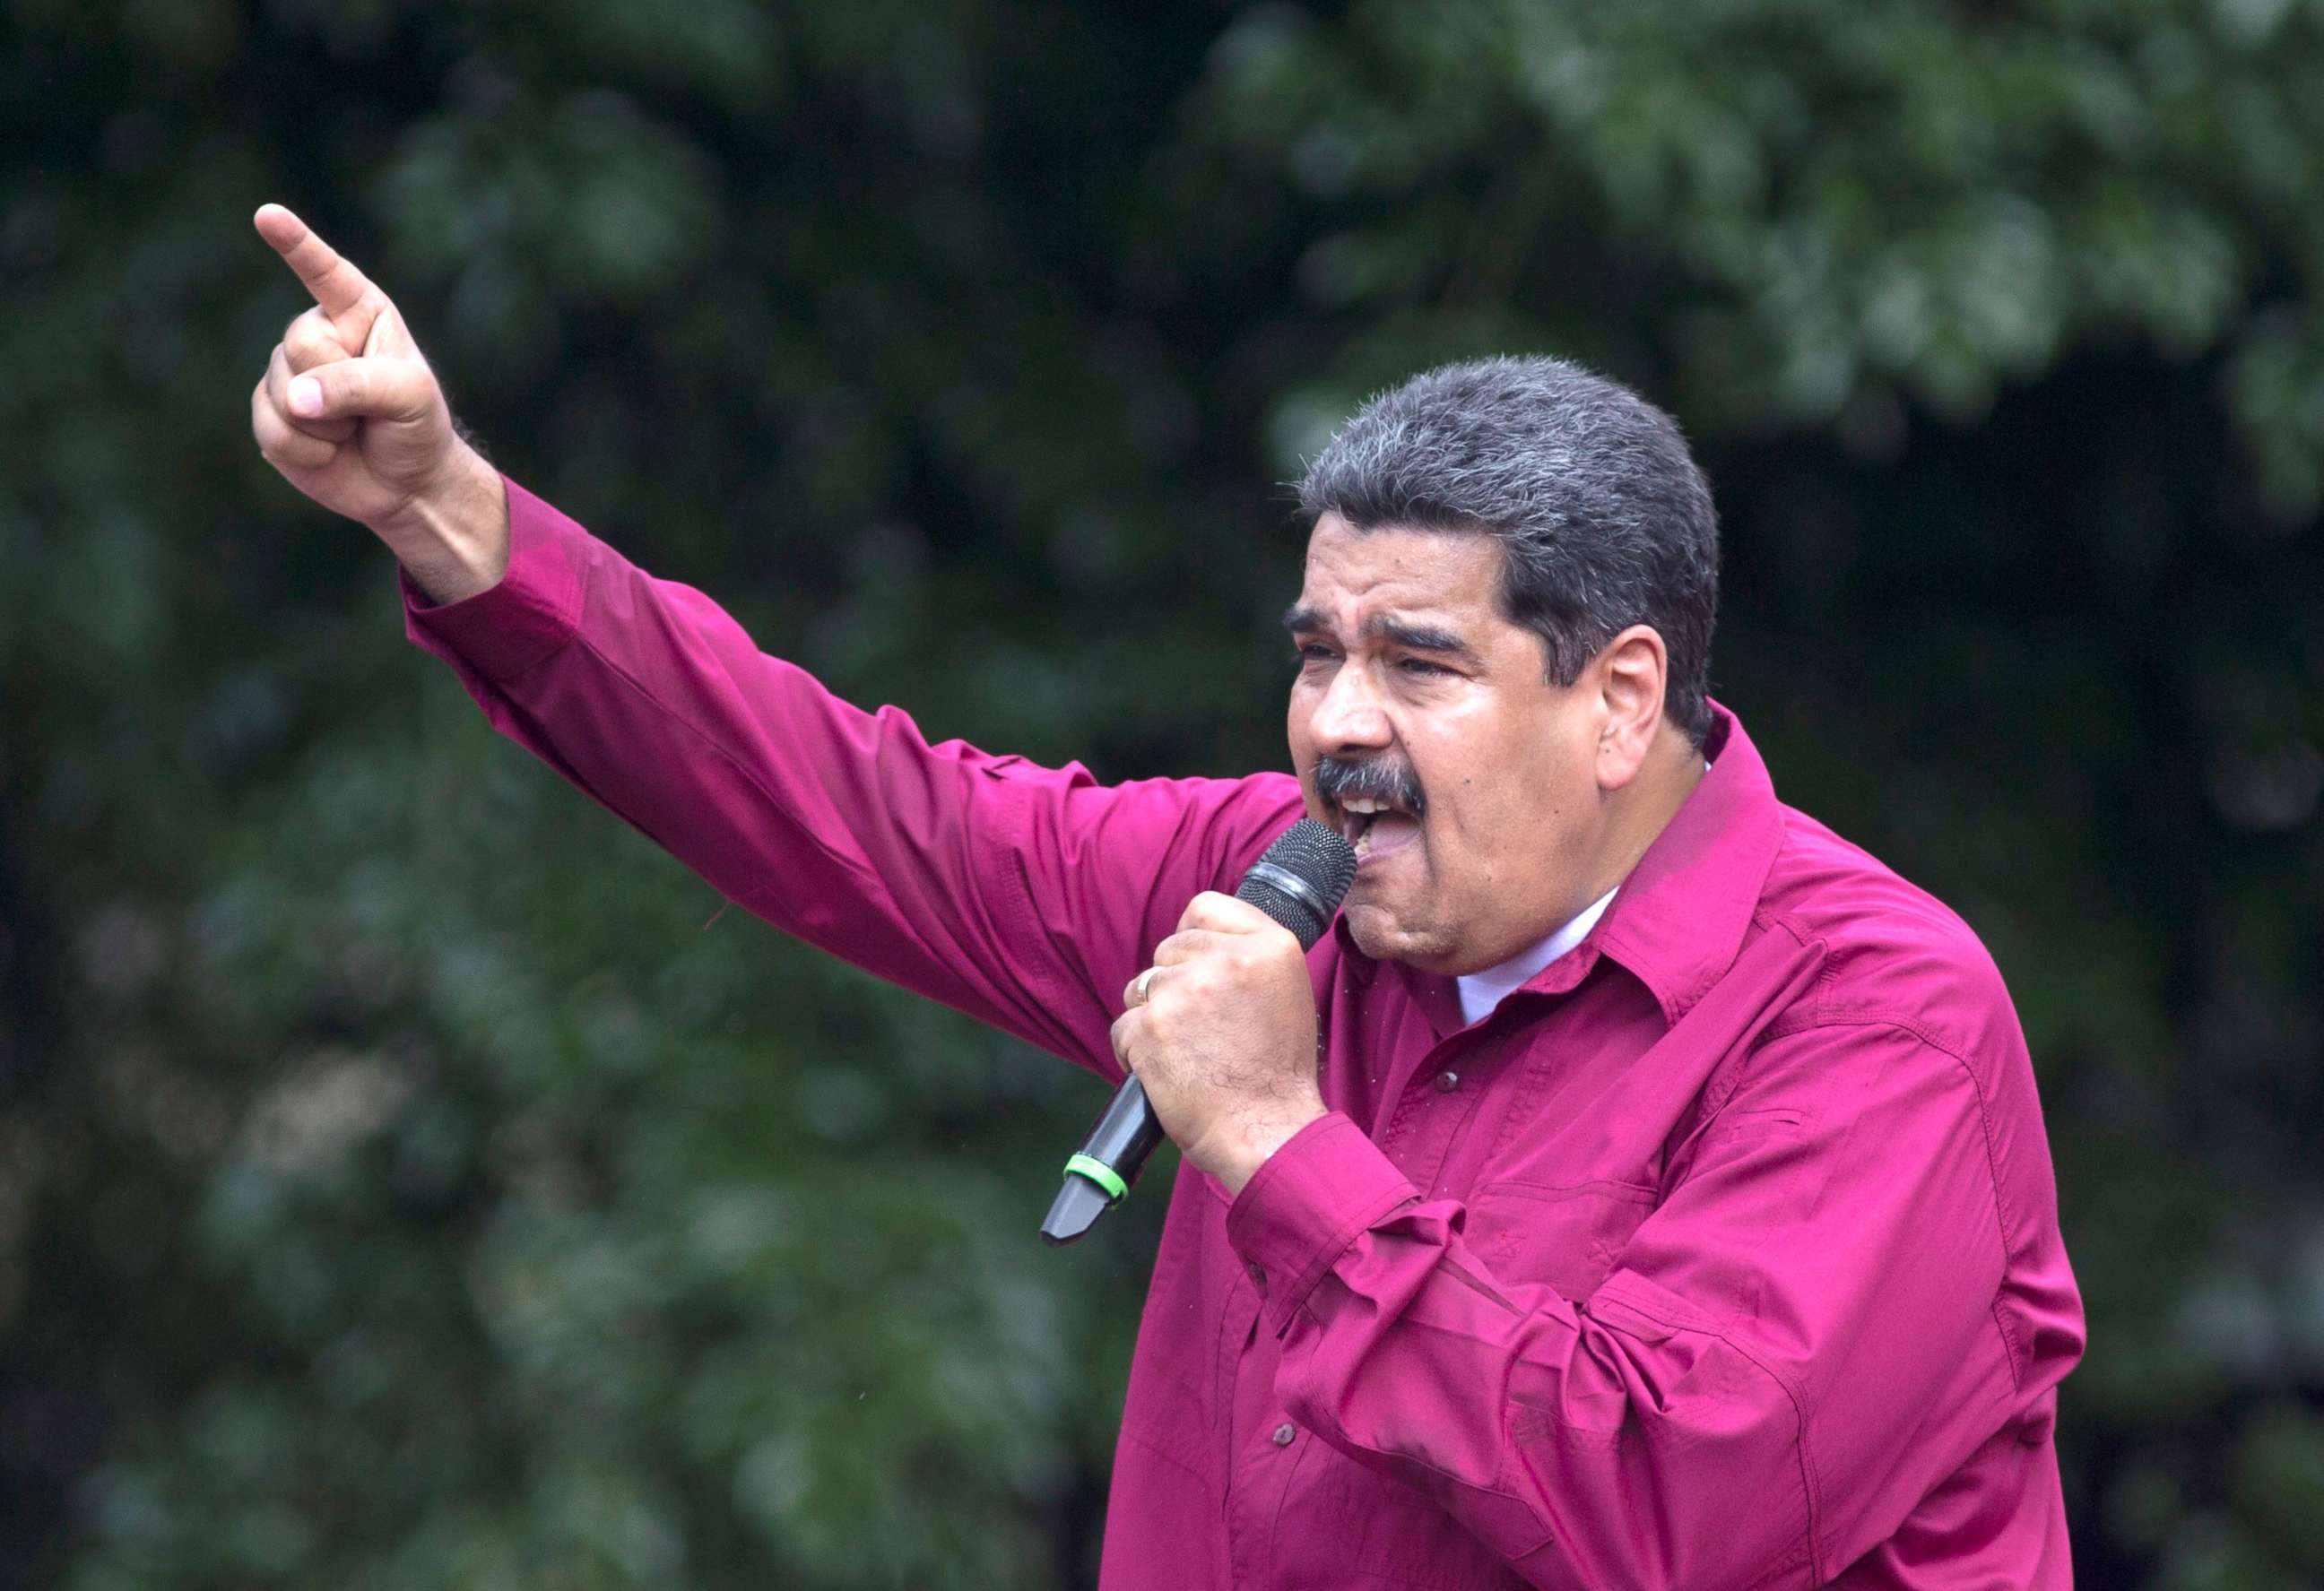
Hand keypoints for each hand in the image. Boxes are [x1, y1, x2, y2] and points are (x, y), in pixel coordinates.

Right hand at [249, 204, 505, 600]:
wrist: (407, 485)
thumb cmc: (417, 427)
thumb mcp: (409, 398)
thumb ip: (357, 385)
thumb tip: (297, 399)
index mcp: (358, 313)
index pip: (325, 272)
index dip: (296, 244)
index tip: (268, 215)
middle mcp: (318, 335)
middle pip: (300, 345)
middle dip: (337, 386)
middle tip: (371, 410)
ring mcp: (289, 373)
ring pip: (284, 391)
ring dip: (325, 425)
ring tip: (353, 430)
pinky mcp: (271, 413)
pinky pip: (271, 428)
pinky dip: (307, 450)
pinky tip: (330, 451)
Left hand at [1111, 892, 1326, 1194]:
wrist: (1268, 1130)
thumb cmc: (1277, 1073)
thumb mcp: (1286, 993)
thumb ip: (1248, 956)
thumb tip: (1197, 938)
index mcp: (1270, 945)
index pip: (1204, 908)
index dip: (1193, 938)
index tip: (1200, 968)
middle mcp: (1228, 959)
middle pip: (1168, 949)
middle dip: (1174, 984)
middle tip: (1202, 1029)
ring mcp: (1185, 991)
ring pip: (1141, 986)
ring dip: (1152, 1017)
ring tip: (1187, 1053)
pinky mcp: (1150, 1027)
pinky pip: (1122, 1027)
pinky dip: (1134, 1052)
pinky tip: (1165, 1072)